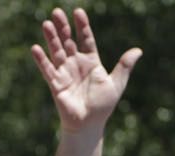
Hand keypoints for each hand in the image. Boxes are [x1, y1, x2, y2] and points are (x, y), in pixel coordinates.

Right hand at [30, 8, 140, 133]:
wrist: (88, 125)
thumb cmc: (102, 106)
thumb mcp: (116, 84)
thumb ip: (124, 66)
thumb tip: (138, 51)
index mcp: (91, 61)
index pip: (85, 38)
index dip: (82, 26)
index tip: (78, 12)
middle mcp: (76, 64)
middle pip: (68, 41)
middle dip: (63, 27)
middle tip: (57, 11)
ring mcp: (65, 73)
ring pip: (56, 51)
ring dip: (51, 38)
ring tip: (46, 24)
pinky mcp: (56, 84)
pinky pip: (47, 70)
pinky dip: (41, 60)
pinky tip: (35, 48)